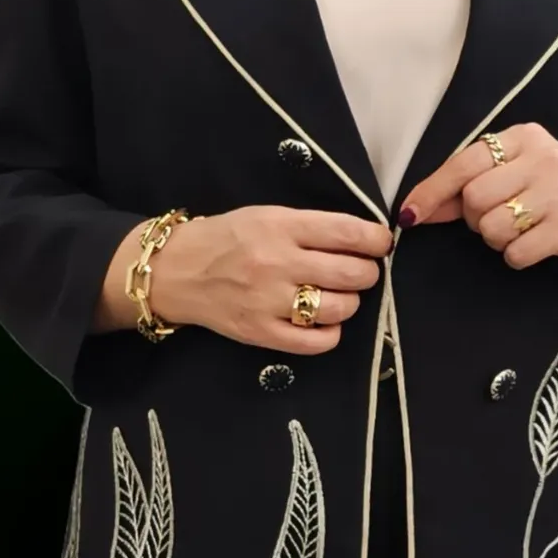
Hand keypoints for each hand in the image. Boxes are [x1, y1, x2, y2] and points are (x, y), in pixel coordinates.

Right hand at [96, 207, 392, 353]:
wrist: (175, 271)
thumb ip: (310, 227)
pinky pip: (316, 342)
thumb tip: (362, 239)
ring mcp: (268, 302)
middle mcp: (276, 263)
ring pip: (339, 308)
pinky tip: (323, 321)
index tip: (382, 243)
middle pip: (351, 274)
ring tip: (338, 295)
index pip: (347, 233)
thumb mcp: (266, 215)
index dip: (376, 240)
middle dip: (367, 273)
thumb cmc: (226, 239)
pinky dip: (330, 333)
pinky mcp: (260, 333)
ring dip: (350, 302)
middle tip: (361, 272)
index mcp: (280, 227)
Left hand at [398, 123, 557, 273]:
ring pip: (492, 228)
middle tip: (497, 216)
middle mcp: (542, 159)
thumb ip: (465, 187)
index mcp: (524, 137)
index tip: (410, 215)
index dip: (432, 191)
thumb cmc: (550, 191)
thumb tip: (414, 209)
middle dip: (475, 218)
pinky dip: (516, 255)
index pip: (464, 163)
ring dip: (496, 238)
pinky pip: (515, 252)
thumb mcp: (512, 174)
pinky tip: (535, 243)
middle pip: (474, 199)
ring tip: (520, 229)